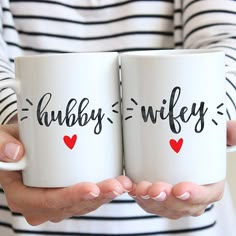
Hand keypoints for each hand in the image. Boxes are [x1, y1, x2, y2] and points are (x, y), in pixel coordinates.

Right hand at [0, 124, 131, 224]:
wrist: (18, 149)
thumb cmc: (8, 145)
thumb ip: (1, 145)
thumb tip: (16, 152)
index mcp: (23, 196)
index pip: (49, 201)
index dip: (71, 196)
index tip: (92, 187)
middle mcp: (41, 205)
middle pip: (73, 205)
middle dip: (98, 196)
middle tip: (119, 185)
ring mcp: (57, 202)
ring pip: (84, 204)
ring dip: (105, 195)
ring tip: (124, 183)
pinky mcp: (68, 194)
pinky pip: (88, 198)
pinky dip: (103, 191)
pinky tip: (119, 182)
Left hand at [127, 120, 235, 218]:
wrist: (183, 156)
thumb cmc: (202, 151)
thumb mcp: (216, 140)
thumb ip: (227, 134)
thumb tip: (234, 129)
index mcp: (208, 188)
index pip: (205, 197)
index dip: (194, 196)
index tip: (181, 188)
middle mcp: (190, 199)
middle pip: (180, 206)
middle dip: (166, 200)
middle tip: (155, 189)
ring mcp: (172, 200)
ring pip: (161, 207)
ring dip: (149, 201)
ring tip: (139, 189)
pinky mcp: (157, 197)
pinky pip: (147, 202)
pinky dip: (138, 198)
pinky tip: (129, 188)